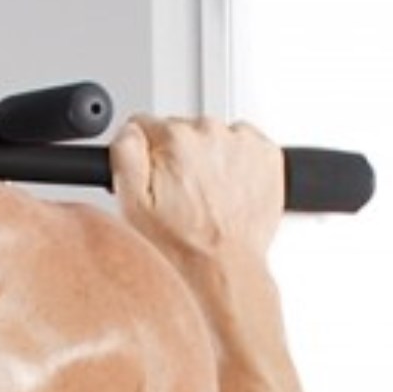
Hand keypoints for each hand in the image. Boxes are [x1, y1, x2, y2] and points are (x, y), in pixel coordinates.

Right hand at [109, 115, 283, 263]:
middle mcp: (211, 132)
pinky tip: (227, 189)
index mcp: (174, 138)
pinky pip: (245, 145)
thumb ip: (125, 152)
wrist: (223, 266)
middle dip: (177, 156)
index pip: (145, 124)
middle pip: (181, 129)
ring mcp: (243, 143)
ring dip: (208, 157)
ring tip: (206, 195)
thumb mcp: (131, 202)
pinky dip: (236, 162)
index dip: (144, 153)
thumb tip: (130, 130)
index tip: (153, 176)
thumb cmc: (181, 242)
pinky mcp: (267, 155)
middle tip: (179, 193)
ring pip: (213, 136)